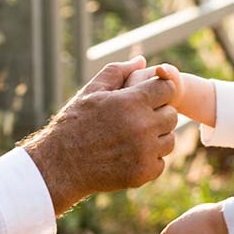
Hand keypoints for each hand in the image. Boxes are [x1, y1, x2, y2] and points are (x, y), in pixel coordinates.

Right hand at [21, 56, 177, 213]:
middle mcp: (142, 126)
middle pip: (172, 115)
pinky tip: (130, 154)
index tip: (148, 96)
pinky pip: (160, 162)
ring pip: (169, 140)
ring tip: (134, 137)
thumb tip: (141, 60)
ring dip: (156, 137)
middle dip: (158, 114)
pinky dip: (148, 159)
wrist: (61, 164)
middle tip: (138, 118)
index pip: (167, 88)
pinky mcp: (143, 173)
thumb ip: (118, 72)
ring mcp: (144, 152)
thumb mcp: (92, 91)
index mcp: (131, 102)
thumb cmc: (74, 122)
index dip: (159, 90)